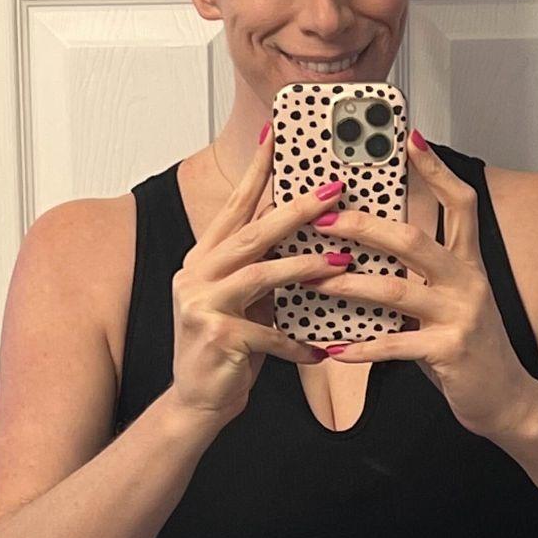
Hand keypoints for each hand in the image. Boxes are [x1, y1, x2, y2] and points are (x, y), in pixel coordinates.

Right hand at [170, 124, 346, 425]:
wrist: (197, 401)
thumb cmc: (227, 349)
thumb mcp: (243, 301)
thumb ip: (262, 267)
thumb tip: (303, 235)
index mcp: (204, 258)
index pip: (234, 206)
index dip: (257, 171)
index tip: (278, 136)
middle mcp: (196, 274)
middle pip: (252, 232)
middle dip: (296, 209)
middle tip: (333, 190)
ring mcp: (202, 305)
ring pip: (260, 274)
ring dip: (305, 267)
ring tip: (342, 261)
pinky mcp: (217, 336)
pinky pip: (269, 333)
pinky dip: (297, 343)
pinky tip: (321, 351)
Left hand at [310, 132, 537, 440]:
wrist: (505, 398)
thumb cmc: (463, 345)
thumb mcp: (445, 301)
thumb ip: (416, 275)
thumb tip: (366, 249)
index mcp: (467, 262)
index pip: (459, 203)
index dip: (436, 169)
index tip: (409, 139)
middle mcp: (467, 281)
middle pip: (414, 239)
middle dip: (365, 226)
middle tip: (324, 219)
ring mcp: (461, 315)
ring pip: (397, 290)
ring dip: (350, 284)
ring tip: (314, 280)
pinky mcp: (451, 351)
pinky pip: (398, 345)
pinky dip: (363, 348)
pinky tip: (335, 350)